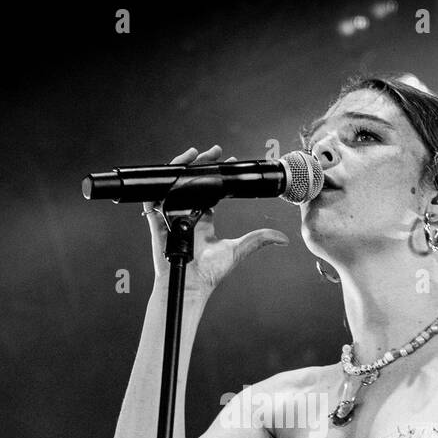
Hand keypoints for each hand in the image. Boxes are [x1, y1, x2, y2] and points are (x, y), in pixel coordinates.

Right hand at [143, 144, 288, 298]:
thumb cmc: (209, 273)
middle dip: (202, 164)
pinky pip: (154, 199)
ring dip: (182, 168)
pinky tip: (171, 171)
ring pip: (175, 186)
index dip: (218, 176)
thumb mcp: (238, 251)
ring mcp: (173, 218)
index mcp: (204, 221)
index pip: (209, 191)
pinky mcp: (159, 222)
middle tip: (215, 151)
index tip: (229, 162)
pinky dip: (158, 185)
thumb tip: (283, 238)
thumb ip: (259, 240)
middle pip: (193, 183)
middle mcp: (188, 216)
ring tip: (193, 154)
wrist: (190, 285)